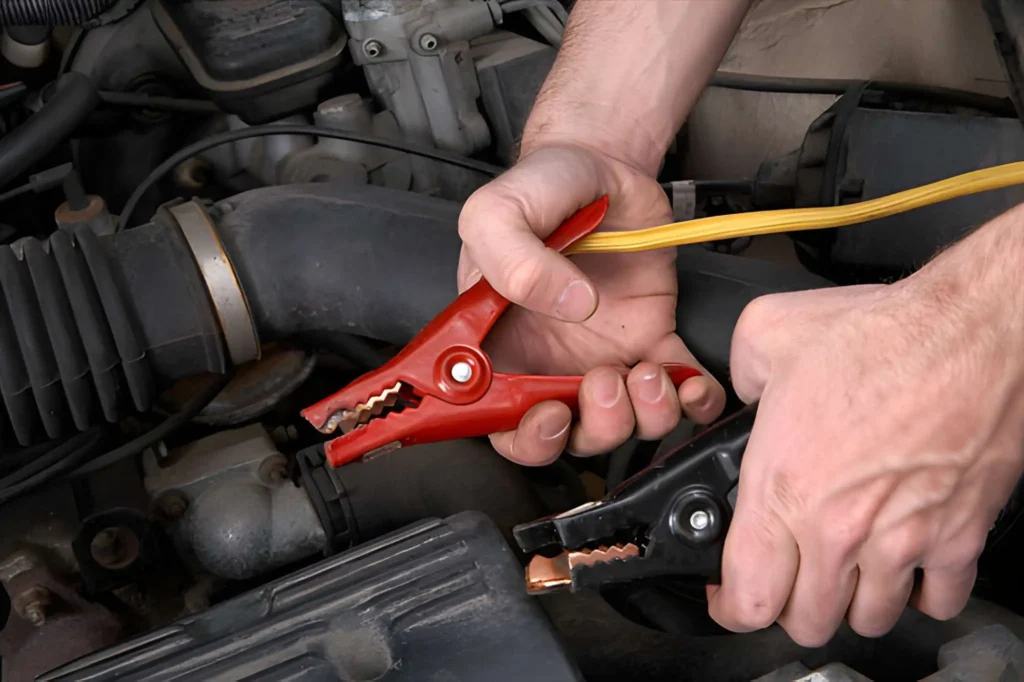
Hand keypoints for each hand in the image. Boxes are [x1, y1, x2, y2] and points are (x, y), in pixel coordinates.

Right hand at [458, 144, 725, 464]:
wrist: (601, 164)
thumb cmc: (540, 189)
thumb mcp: (498, 212)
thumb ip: (514, 261)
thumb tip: (569, 308)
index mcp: (504, 345)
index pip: (502, 421)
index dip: (526, 437)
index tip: (549, 413)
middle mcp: (551, 361)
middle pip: (570, 437)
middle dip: (594, 429)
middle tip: (603, 382)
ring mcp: (605, 354)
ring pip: (627, 424)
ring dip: (643, 414)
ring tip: (646, 369)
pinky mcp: (652, 338)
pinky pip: (680, 391)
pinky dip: (694, 400)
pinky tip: (691, 380)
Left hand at [708, 244, 1023, 644]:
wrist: (973, 332)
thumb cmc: (884, 333)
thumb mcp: (767, 334)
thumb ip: (740, 378)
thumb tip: (741, 394)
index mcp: (783, 486)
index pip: (747, 597)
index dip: (729, 604)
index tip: (727, 593)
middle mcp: (839, 528)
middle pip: (806, 621)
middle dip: (789, 606)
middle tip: (788, 577)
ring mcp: (901, 541)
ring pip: (869, 619)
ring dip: (851, 603)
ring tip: (844, 572)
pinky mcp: (958, 537)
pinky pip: (939, 601)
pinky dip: (921, 594)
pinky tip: (907, 567)